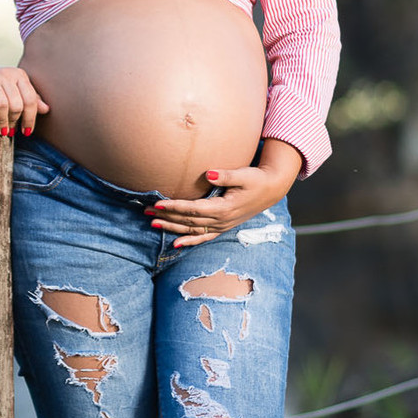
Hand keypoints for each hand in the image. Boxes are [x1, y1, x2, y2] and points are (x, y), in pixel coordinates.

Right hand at [0, 65, 48, 135]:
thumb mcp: (15, 90)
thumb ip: (30, 99)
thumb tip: (46, 109)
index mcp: (19, 75)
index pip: (30, 99)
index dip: (30, 118)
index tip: (26, 131)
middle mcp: (6, 74)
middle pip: (16, 103)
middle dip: (14, 120)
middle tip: (10, 131)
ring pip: (1, 103)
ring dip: (2, 120)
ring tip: (1, 129)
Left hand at [146, 159, 294, 248]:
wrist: (271, 190)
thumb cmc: (256, 180)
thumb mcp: (244, 175)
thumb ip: (226, 175)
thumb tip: (209, 173)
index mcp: (224, 208)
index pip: (193, 209)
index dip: (174, 207)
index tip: (158, 203)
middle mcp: (221, 220)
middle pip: (188, 221)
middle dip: (167, 216)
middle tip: (146, 211)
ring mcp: (221, 226)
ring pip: (192, 230)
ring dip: (172, 228)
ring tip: (152, 223)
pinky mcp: (222, 227)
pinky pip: (203, 238)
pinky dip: (189, 241)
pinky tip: (175, 243)